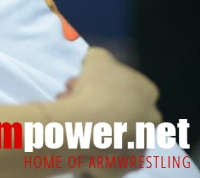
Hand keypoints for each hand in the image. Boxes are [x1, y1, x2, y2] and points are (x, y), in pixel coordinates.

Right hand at [58, 49, 159, 176]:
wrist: (90, 127)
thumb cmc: (96, 88)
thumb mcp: (96, 57)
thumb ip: (99, 57)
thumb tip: (96, 61)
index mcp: (147, 91)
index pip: (125, 83)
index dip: (100, 80)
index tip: (82, 81)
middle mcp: (150, 117)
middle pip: (118, 105)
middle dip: (95, 99)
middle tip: (71, 96)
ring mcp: (140, 141)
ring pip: (111, 126)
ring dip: (91, 118)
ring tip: (69, 114)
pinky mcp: (126, 161)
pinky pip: (107, 148)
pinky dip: (93, 140)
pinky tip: (78, 133)